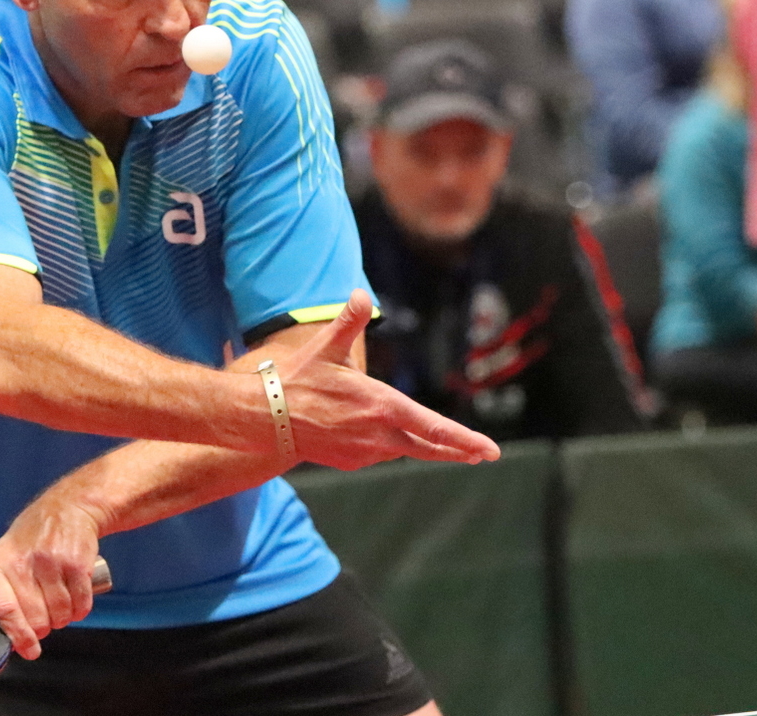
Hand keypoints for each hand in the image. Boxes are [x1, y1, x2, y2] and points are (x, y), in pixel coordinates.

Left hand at [0, 494, 103, 660]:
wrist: (70, 506)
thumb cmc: (34, 537)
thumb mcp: (9, 555)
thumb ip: (7, 593)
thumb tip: (15, 640)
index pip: (1, 608)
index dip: (16, 634)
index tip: (28, 649)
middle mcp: (23, 562)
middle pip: (35, 618)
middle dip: (43, 627)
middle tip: (46, 618)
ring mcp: (51, 562)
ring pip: (59, 615)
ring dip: (63, 619)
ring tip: (61, 604)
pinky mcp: (76, 564)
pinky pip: (80, 606)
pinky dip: (80, 611)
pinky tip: (76, 602)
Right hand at [277, 290, 500, 469]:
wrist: (266, 418)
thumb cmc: (297, 380)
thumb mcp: (326, 347)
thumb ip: (349, 320)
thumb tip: (360, 293)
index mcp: (382, 406)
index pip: (434, 428)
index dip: (464, 439)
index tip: (490, 449)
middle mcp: (379, 434)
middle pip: (427, 447)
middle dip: (457, 450)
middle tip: (482, 454)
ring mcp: (364, 452)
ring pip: (400, 447)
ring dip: (414, 442)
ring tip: (428, 438)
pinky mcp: (350, 461)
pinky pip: (376, 452)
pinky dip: (383, 442)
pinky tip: (371, 431)